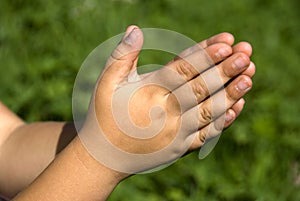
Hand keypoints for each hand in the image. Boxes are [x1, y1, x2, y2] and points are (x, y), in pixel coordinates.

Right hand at [79, 26, 254, 173]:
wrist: (103, 157)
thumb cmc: (104, 115)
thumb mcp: (106, 82)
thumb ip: (122, 55)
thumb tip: (135, 29)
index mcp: (148, 92)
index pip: (183, 68)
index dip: (206, 54)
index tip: (226, 41)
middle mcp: (165, 112)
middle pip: (202, 87)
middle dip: (225, 69)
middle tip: (246, 52)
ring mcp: (175, 133)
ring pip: (210, 110)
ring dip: (231, 92)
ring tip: (249, 75)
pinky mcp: (179, 148)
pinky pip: (206, 134)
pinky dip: (224, 120)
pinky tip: (237, 106)